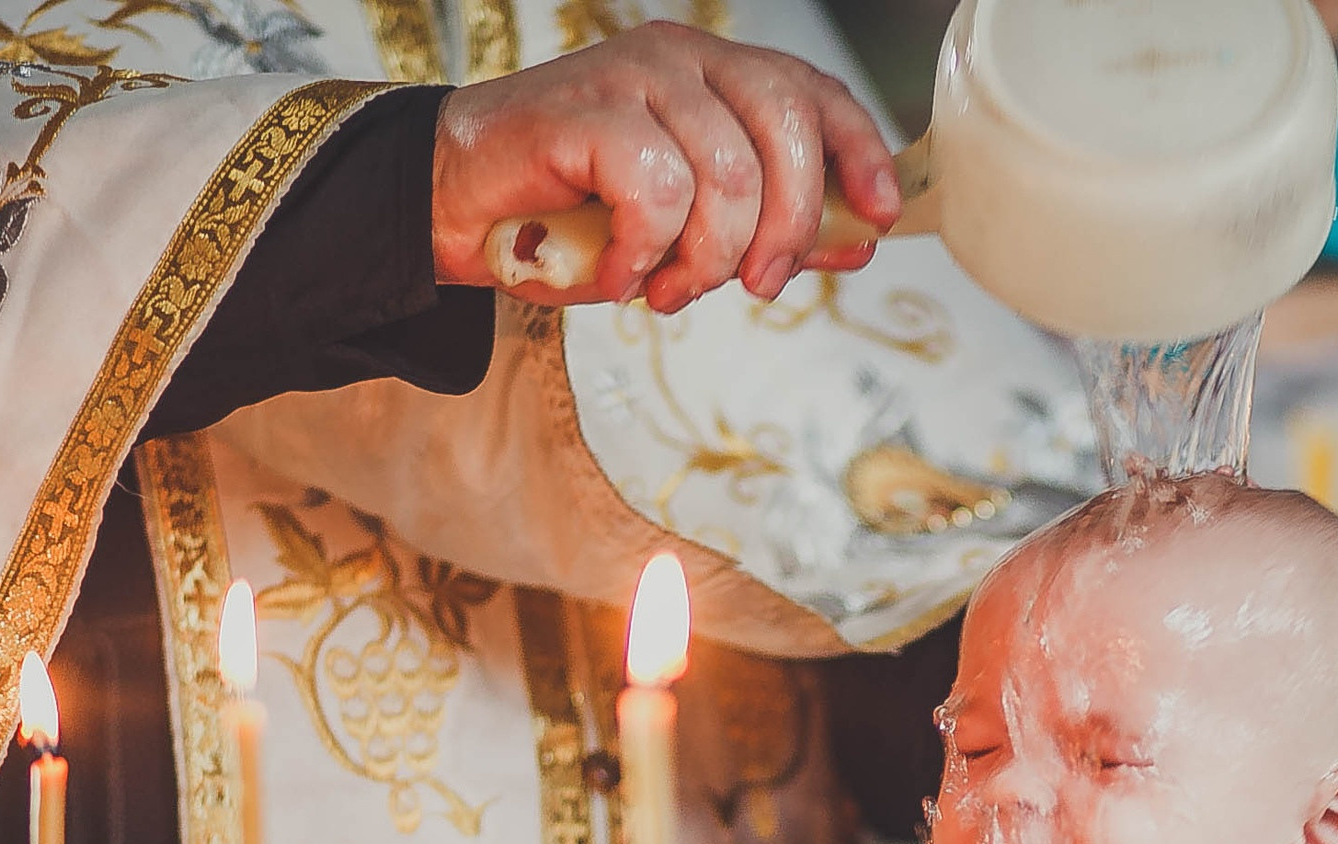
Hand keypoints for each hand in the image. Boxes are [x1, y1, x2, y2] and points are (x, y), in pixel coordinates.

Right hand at [433, 22, 900, 309]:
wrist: (457, 206)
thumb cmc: (574, 214)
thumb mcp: (693, 227)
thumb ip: (773, 227)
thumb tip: (859, 241)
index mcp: (716, 73)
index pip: (813, 94)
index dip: (859, 153)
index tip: (880, 218)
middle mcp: (681, 60)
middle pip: (785, 132)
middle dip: (788, 228)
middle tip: (757, 286)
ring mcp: (631, 77)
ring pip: (726, 174)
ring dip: (706, 257)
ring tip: (668, 287)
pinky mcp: (583, 110)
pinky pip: (657, 191)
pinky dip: (645, 251)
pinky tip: (621, 273)